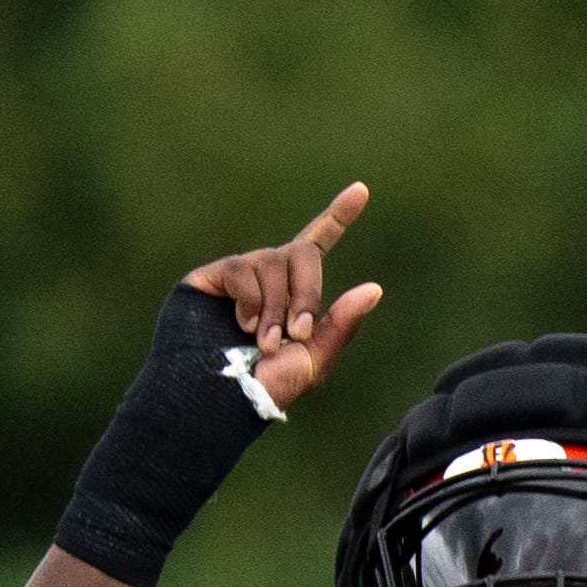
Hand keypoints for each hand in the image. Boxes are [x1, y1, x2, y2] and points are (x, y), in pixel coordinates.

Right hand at [184, 182, 385, 415]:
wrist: (221, 396)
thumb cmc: (269, 384)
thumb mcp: (314, 359)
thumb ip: (341, 324)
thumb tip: (374, 288)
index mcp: (297, 290)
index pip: (318, 242)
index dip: (338, 215)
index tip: (361, 190)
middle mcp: (269, 273)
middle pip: (302, 254)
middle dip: (307, 296)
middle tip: (296, 336)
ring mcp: (241, 272)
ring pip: (272, 265)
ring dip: (275, 309)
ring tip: (263, 342)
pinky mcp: (212, 275)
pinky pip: (243, 270)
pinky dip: (251, 302)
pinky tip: (240, 325)